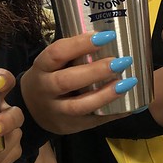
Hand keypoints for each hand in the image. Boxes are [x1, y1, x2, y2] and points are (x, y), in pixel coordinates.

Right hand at [20, 31, 134, 134]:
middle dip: (96, 71)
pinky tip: (130, 106)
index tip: (106, 36)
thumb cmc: (50, 78)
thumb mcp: (52, 64)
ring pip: (79, 105)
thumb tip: (110, 38)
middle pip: (67, 81)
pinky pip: (93, 122)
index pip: (57, 53)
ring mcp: (57, 111)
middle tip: (121, 61)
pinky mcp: (70, 126)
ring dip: (105, 95)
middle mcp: (45, 90)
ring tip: (127, 83)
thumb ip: (73, 54)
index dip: (80, 44)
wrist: (32, 111)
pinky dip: (112, 114)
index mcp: (41, 67)